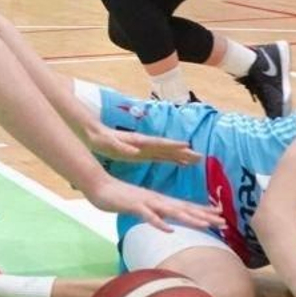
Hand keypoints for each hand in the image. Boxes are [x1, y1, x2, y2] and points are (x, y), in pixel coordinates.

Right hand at [83, 175, 224, 233]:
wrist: (99, 186)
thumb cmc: (119, 197)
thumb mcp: (141, 206)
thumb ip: (154, 211)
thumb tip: (166, 220)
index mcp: (160, 200)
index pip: (186, 206)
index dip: (204, 211)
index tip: (221, 216)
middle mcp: (158, 200)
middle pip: (185, 209)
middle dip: (205, 217)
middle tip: (224, 223)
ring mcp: (147, 202)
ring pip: (172, 211)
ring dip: (189, 218)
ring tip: (205, 225)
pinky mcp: (134, 206)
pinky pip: (148, 216)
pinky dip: (159, 223)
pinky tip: (169, 230)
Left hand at [85, 121, 201, 165]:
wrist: (95, 134)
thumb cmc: (102, 139)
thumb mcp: (110, 145)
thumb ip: (122, 149)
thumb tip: (135, 152)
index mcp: (139, 142)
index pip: (159, 143)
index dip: (173, 145)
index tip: (187, 146)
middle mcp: (145, 143)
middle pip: (168, 147)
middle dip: (184, 152)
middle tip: (199, 157)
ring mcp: (145, 147)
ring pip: (167, 151)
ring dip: (181, 155)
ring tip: (196, 160)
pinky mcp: (143, 152)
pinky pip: (162, 156)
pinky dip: (173, 158)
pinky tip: (181, 162)